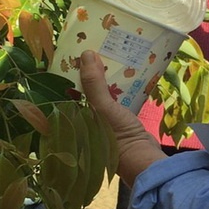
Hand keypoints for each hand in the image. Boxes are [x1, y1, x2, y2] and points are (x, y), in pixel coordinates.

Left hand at [78, 51, 166, 184]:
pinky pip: (113, 99)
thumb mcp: (103, 108)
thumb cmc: (118, 137)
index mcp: (72, 119)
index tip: (72, 51)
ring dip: (103, 78)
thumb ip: (93, 83)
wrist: (145, 160)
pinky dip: (116, 87)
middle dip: (87, 71)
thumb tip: (86, 53)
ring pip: (98, 93)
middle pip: (82, 90)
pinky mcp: (117, 121)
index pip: (64, 91)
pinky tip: (123, 73)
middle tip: (92, 48)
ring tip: (106, 55)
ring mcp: (100, 120)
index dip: (68, 72)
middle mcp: (82, 119)